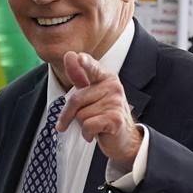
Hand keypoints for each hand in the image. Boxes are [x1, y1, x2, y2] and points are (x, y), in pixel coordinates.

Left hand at [57, 51, 142, 168]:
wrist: (124, 138)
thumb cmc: (105, 114)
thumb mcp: (91, 93)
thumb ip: (79, 76)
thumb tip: (70, 54)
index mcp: (107, 78)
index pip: (93, 69)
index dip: (86, 63)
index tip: (79, 57)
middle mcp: (114, 87)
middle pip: (76, 99)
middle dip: (68, 115)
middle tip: (69, 122)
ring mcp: (116, 103)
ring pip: (80, 115)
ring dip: (83, 125)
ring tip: (95, 125)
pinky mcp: (115, 119)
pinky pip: (87, 125)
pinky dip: (87, 133)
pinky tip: (97, 133)